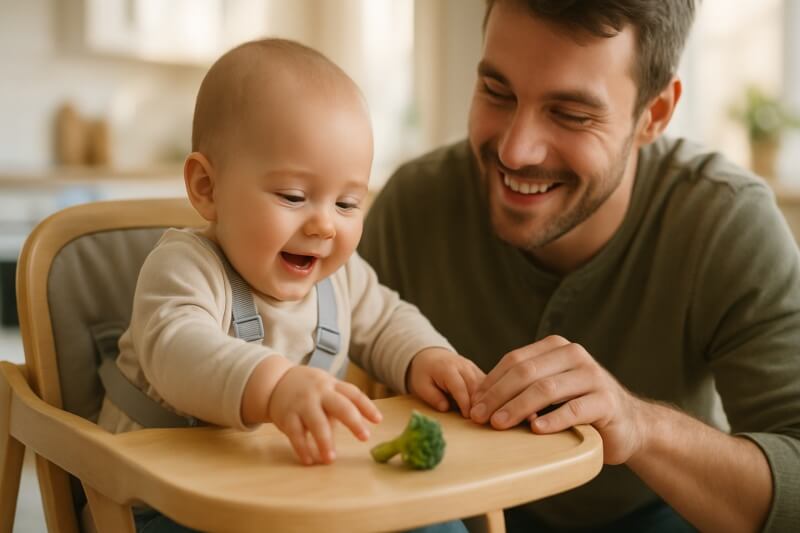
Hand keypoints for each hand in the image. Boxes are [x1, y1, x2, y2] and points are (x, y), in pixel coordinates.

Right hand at [268, 366, 381, 464]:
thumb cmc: (309, 390)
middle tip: (365, 437)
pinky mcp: (287, 417)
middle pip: (340, 406)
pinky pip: (296, 435)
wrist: (275, 381)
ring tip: (330, 460)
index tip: (378, 420)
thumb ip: (340, 407)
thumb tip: (358, 429)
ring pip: (317, 423)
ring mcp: (302, 404)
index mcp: (332, 385)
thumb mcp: (326, 389)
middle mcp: (319, 393)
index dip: (367, 406)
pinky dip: (303, 448)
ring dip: (325, 442)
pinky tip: (309, 460)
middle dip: (353, 421)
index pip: (353, 394)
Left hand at [407, 347, 485, 417]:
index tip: (467, 417)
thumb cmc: (424, 373)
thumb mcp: (421, 386)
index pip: (459, 387)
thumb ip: (433, 397)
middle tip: (479, 419)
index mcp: (447, 368)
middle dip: (478, 402)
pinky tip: (487, 407)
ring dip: (485, 399)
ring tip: (485, 415)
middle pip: (475, 385)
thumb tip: (445, 408)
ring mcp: (472, 367)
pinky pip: (486, 382)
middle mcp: (463, 366)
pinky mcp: (477, 370)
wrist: (430, 356)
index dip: (465, 403)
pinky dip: (488, 394)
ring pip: (483, 384)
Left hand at [469, 335, 646, 463]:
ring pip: (546, 389)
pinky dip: (552, 419)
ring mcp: (593, 376)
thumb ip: (523, 386)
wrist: (628, 425)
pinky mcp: (606, 402)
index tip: (472, 404)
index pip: (514, 361)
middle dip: (498, 395)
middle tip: (479, 417)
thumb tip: (478, 398)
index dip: (490, 383)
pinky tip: (535, 430)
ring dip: (518, 407)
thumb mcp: (550, 389)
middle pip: (526, 372)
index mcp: (556, 347)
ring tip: (499, 424)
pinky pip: (574, 409)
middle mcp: (575, 355)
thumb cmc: (579, 407)